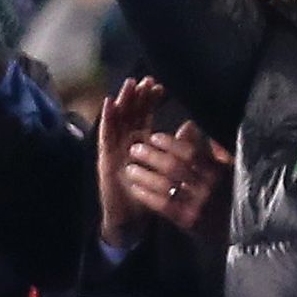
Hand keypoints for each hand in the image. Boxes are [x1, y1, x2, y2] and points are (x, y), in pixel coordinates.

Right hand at [98, 77, 164, 247]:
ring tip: (129, 84)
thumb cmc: (149, 193)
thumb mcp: (166, 168)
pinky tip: (109, 104)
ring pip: (118, 119)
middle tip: (146, 79)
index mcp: (142, 141)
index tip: (160, 86)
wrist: (130, 218)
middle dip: (138, 96)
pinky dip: (106, 119)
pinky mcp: (105, 157)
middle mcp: (127, 141)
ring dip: (122, 101)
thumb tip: (191, 124)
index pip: (146, 115)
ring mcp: (115, 148)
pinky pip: (105, 135)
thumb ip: (177, 146)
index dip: (151, 100)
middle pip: (131, 113)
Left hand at [122, 121, 232, 236]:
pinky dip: (147, 196)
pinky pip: (163, 206)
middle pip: (174, 167)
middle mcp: (207, 186)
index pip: (190, 152)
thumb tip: (189, 126)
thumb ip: (210, 147)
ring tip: (129, 168)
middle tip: (135, 149)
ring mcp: (197, 205)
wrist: (239, 229)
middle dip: (151, 156)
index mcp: (217, 170)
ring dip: (144, 176)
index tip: (153, 136)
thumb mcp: (229, 168)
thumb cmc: (230, 193)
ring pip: (166, 186)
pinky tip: (135, 188)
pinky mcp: (188, 222)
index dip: (170, 143)